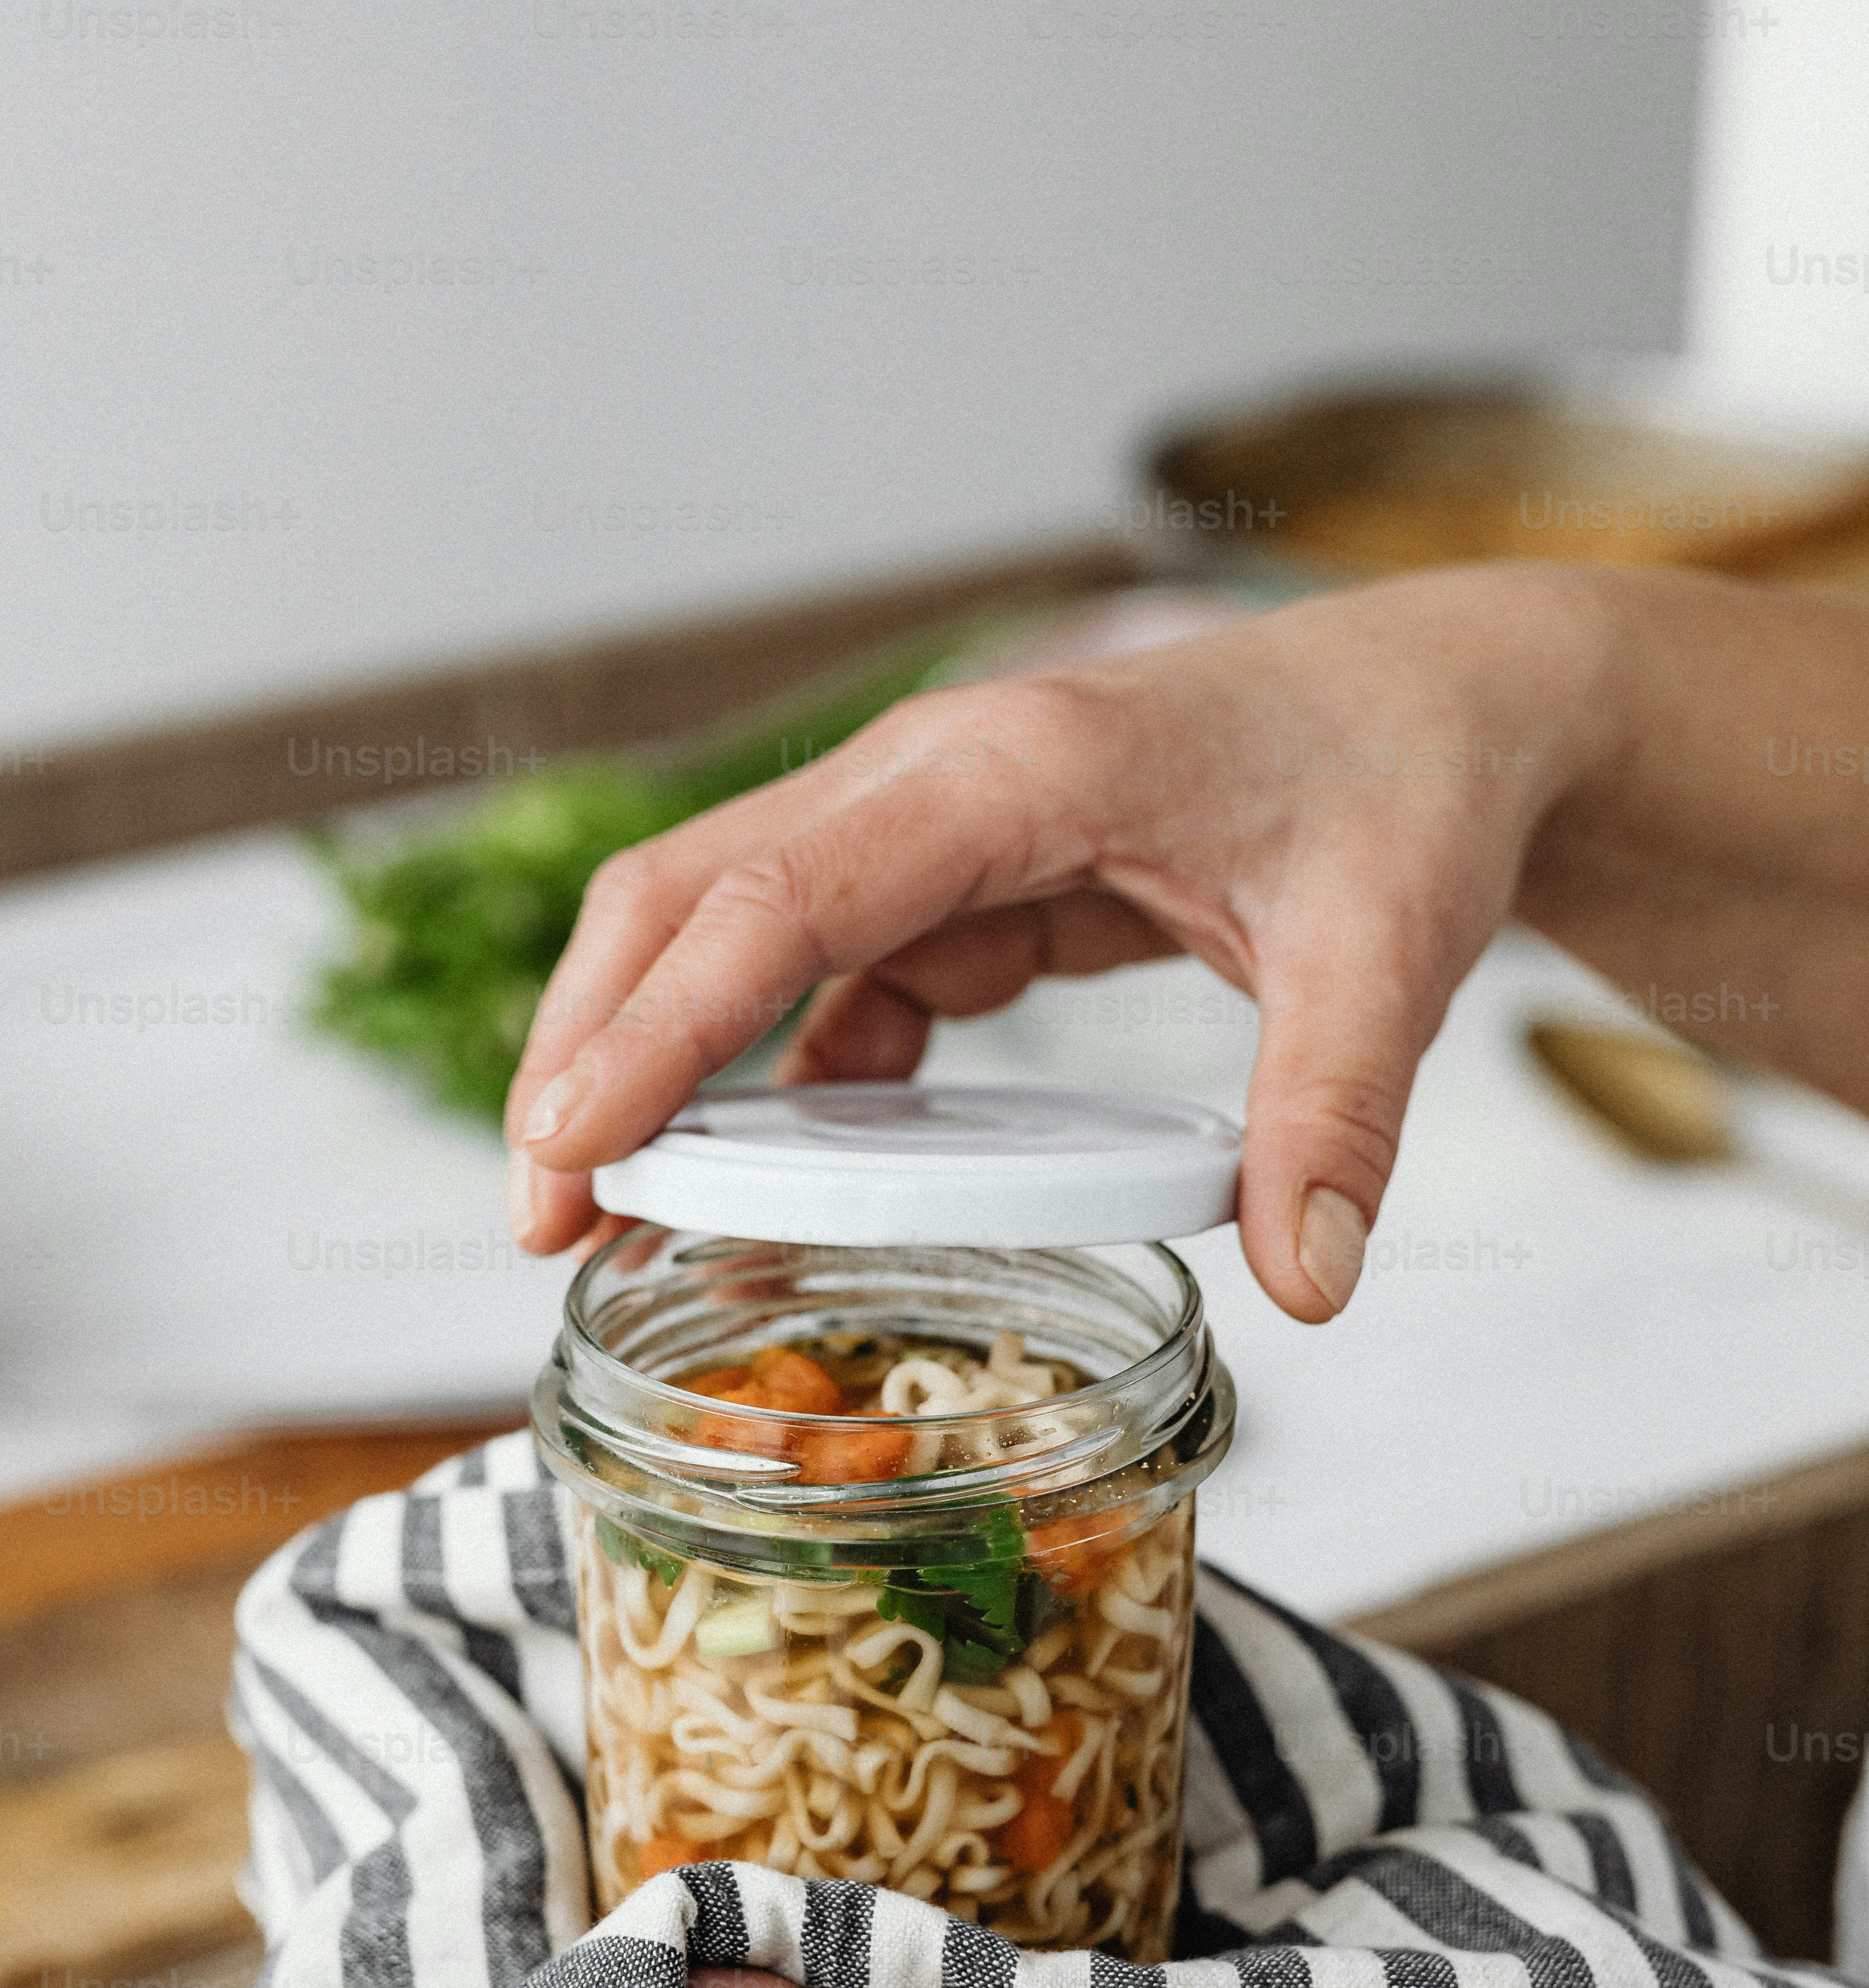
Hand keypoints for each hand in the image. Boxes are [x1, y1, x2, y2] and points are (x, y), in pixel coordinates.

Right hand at [504, 563, 1612, 1318]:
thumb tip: (1310, 1282)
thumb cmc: (1405, 785)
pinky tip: (759, 1181)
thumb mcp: (1390, 947)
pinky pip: (824, 976)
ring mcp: (932, 825)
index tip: (577, 1141)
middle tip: (544, 1214)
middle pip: (693, 894)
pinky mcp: (956, 879)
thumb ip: (1339, 1111)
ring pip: (729, 931)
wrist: (1443, 705)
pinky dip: (773, 1075)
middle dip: (598, 1045)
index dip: (666, 1022)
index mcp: (1014, 769)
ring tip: (609, 1219)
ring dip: (660, 1067)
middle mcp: (937, 778)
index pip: (782, 895)